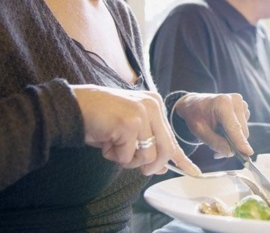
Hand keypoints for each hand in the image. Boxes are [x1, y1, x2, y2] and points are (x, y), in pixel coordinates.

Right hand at [73, 85, 197, 176]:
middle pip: (164, 150)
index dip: (180, 157)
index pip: (172, 137)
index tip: (193, 171)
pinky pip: (128, 155)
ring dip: (126, 159)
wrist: (71, 106)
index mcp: (155, 104)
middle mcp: (153, 106)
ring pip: (147, 156)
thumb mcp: (129, 131)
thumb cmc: (98, 119)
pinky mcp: (130, 123)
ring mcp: (143, 114)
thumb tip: (163, 167)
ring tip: (112, 145)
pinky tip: (104, 141)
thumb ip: (148, 145)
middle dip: (150, 165)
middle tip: (132, 162)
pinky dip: (113, 155)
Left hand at [174, 93, 252, 158]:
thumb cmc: (195, 115)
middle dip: (233, 145)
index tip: (248, 153)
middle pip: (241, 131)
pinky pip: (244, 127)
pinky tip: (224, 132)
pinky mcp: (244, 108)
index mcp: (222, 103)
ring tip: (218, 140)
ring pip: (244, 131)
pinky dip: (235, 134)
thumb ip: (215, 142)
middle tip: (218, 153)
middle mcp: (235, 100)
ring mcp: (241, 103)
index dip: (241, 141)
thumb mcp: (199, 131)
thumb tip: (230, 153)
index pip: (234, 127)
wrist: (195, 103)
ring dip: (234, 141)